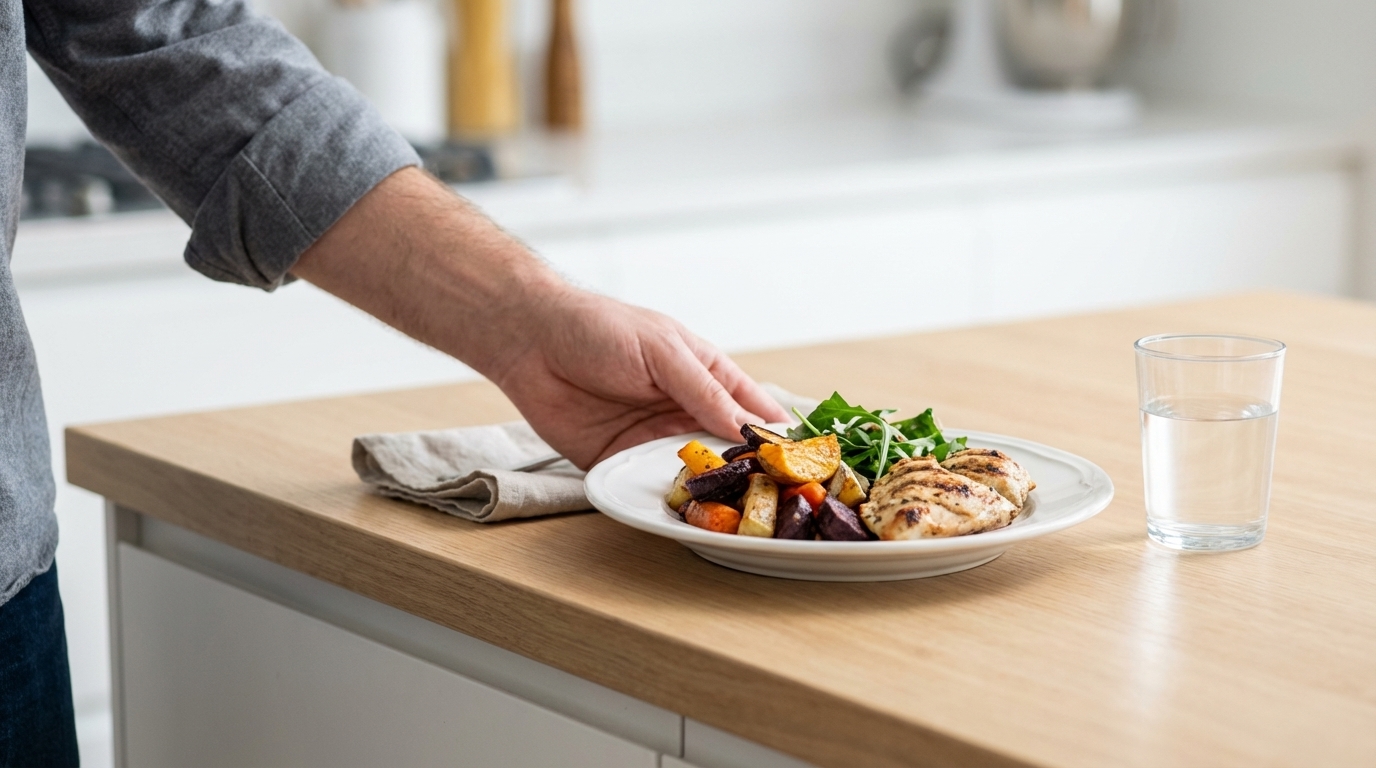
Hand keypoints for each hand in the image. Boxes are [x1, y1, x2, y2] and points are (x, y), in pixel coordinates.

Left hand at [292, 167, 786, 467]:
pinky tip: (683, 515)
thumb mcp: (663, 352)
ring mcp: (653, 439)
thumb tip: (747, 427)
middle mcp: (685, 411)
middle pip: (729, 451)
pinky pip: (649, 486)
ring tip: (736, 517)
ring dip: (710, 493)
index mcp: (706, 376)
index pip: (754, 410)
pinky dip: (666, 500)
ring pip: (693, 474)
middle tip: (775, 502)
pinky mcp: (620, 462)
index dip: (777, 437)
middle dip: (749, 474)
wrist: (529, 342)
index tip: (803, 466)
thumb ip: (704, 391)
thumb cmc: (599, 329)